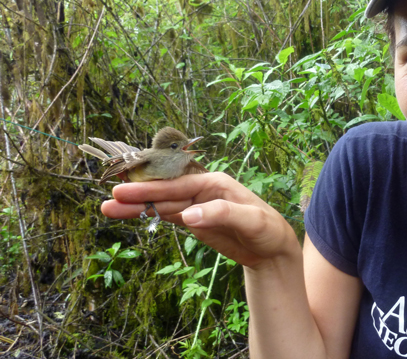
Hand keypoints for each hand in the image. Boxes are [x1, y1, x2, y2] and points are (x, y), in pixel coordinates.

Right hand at [101, 172, 298, 267]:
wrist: (273, 250)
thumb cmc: (268, 230)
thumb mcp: (252, 221)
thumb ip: (222, 215)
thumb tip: (188, 215)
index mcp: (216, 183)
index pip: (177, 185)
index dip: (152, 189)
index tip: (126, 191)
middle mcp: (203, 190)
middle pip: (164, 192)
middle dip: (136, 195)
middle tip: (108, 199)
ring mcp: (197, 205)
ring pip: (161, 204)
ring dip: (136, 207)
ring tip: (108, 209)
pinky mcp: (195, 221)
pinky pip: (167, 215)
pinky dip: (149, 214)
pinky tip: (129, 214)